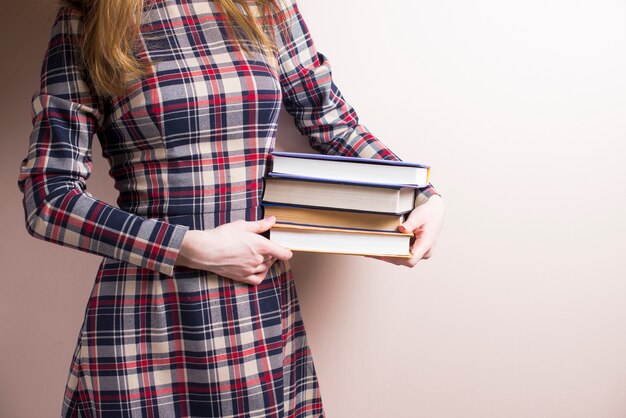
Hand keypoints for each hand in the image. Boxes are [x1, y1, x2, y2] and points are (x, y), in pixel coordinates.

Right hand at [175, 216, 292, 284]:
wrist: (205, 250)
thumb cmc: (222, 236)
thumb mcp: (242, 226)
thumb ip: (260, 225)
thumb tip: (273, 220)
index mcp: (261, 246)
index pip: (283, 253)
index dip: (286, 251)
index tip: (284, 249)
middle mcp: (258, 260)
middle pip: (273, 259)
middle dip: (271, 253)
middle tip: (263, 246)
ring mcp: (250, 270)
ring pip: (266, 268)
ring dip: (266, 263)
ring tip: (259, 255)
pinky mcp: (241, 277)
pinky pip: (257, 280)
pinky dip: (260, 275)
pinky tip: (257, 269)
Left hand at [371, 195, 444, 266]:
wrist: (435, 212)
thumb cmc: (428, 213)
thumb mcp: (419, 216)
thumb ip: (411, 223)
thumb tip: (402, 229)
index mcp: (426, 244)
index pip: (411, 260)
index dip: (397, 258)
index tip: (384, 253)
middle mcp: (424, 252)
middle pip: (405, 261)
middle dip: (389, 257)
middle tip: (373, 251)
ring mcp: (420, 252)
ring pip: (403, 259)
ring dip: (389, 255)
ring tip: (373, 251)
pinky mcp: (415, 249)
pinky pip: (403, 255)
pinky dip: (393, 252)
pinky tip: (381, 248)